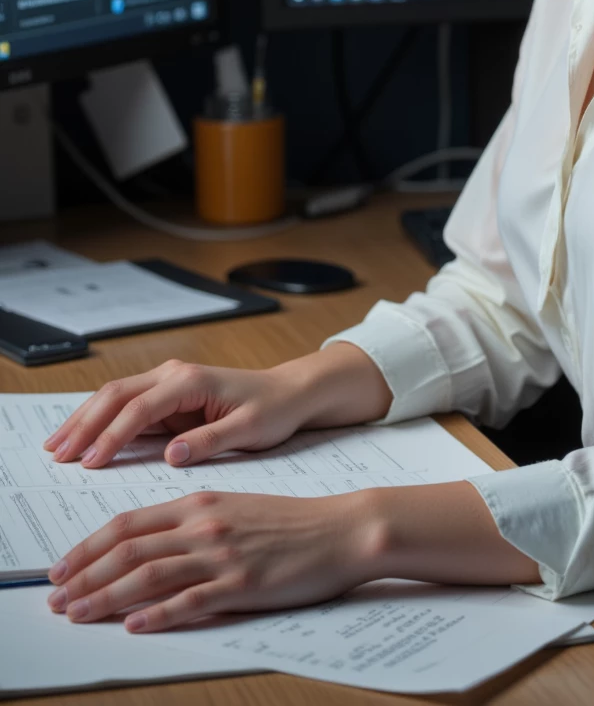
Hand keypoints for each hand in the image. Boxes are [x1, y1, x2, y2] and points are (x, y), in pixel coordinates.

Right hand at [42, 346, 391, 468]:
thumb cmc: (274, 410)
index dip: (113, 435)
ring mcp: (169, 384)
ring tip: (57, 447)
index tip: (91, 462)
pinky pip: (127, 408)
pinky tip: (83, 439)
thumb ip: (209, 441)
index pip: (141, 408)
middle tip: (57, 454)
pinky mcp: (169, 398)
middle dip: (84, 423)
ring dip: (85, 420)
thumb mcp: (249, 430)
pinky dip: (101, 422)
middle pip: (116, 394)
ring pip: (115, 397)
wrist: (290, 392)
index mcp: (192, 381)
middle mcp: (175, 375)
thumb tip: (171, 455)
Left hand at [46, 489, 384, 631]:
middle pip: (129, 550)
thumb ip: (192, 521)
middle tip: (55, 597)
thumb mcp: (235, 507)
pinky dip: (156, 615)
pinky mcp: (242, 584)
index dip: (88, 546)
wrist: (341, 528)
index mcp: (200, 502)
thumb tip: (149, 546)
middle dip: (85, 574)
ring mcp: (222, 555)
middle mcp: (204, 524)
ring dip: (106, 596)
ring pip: (149, 575)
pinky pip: (190, 602)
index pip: (129, 523)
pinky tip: (134, 625)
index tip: (62, 566)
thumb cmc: (291, 521)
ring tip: (78, 613)